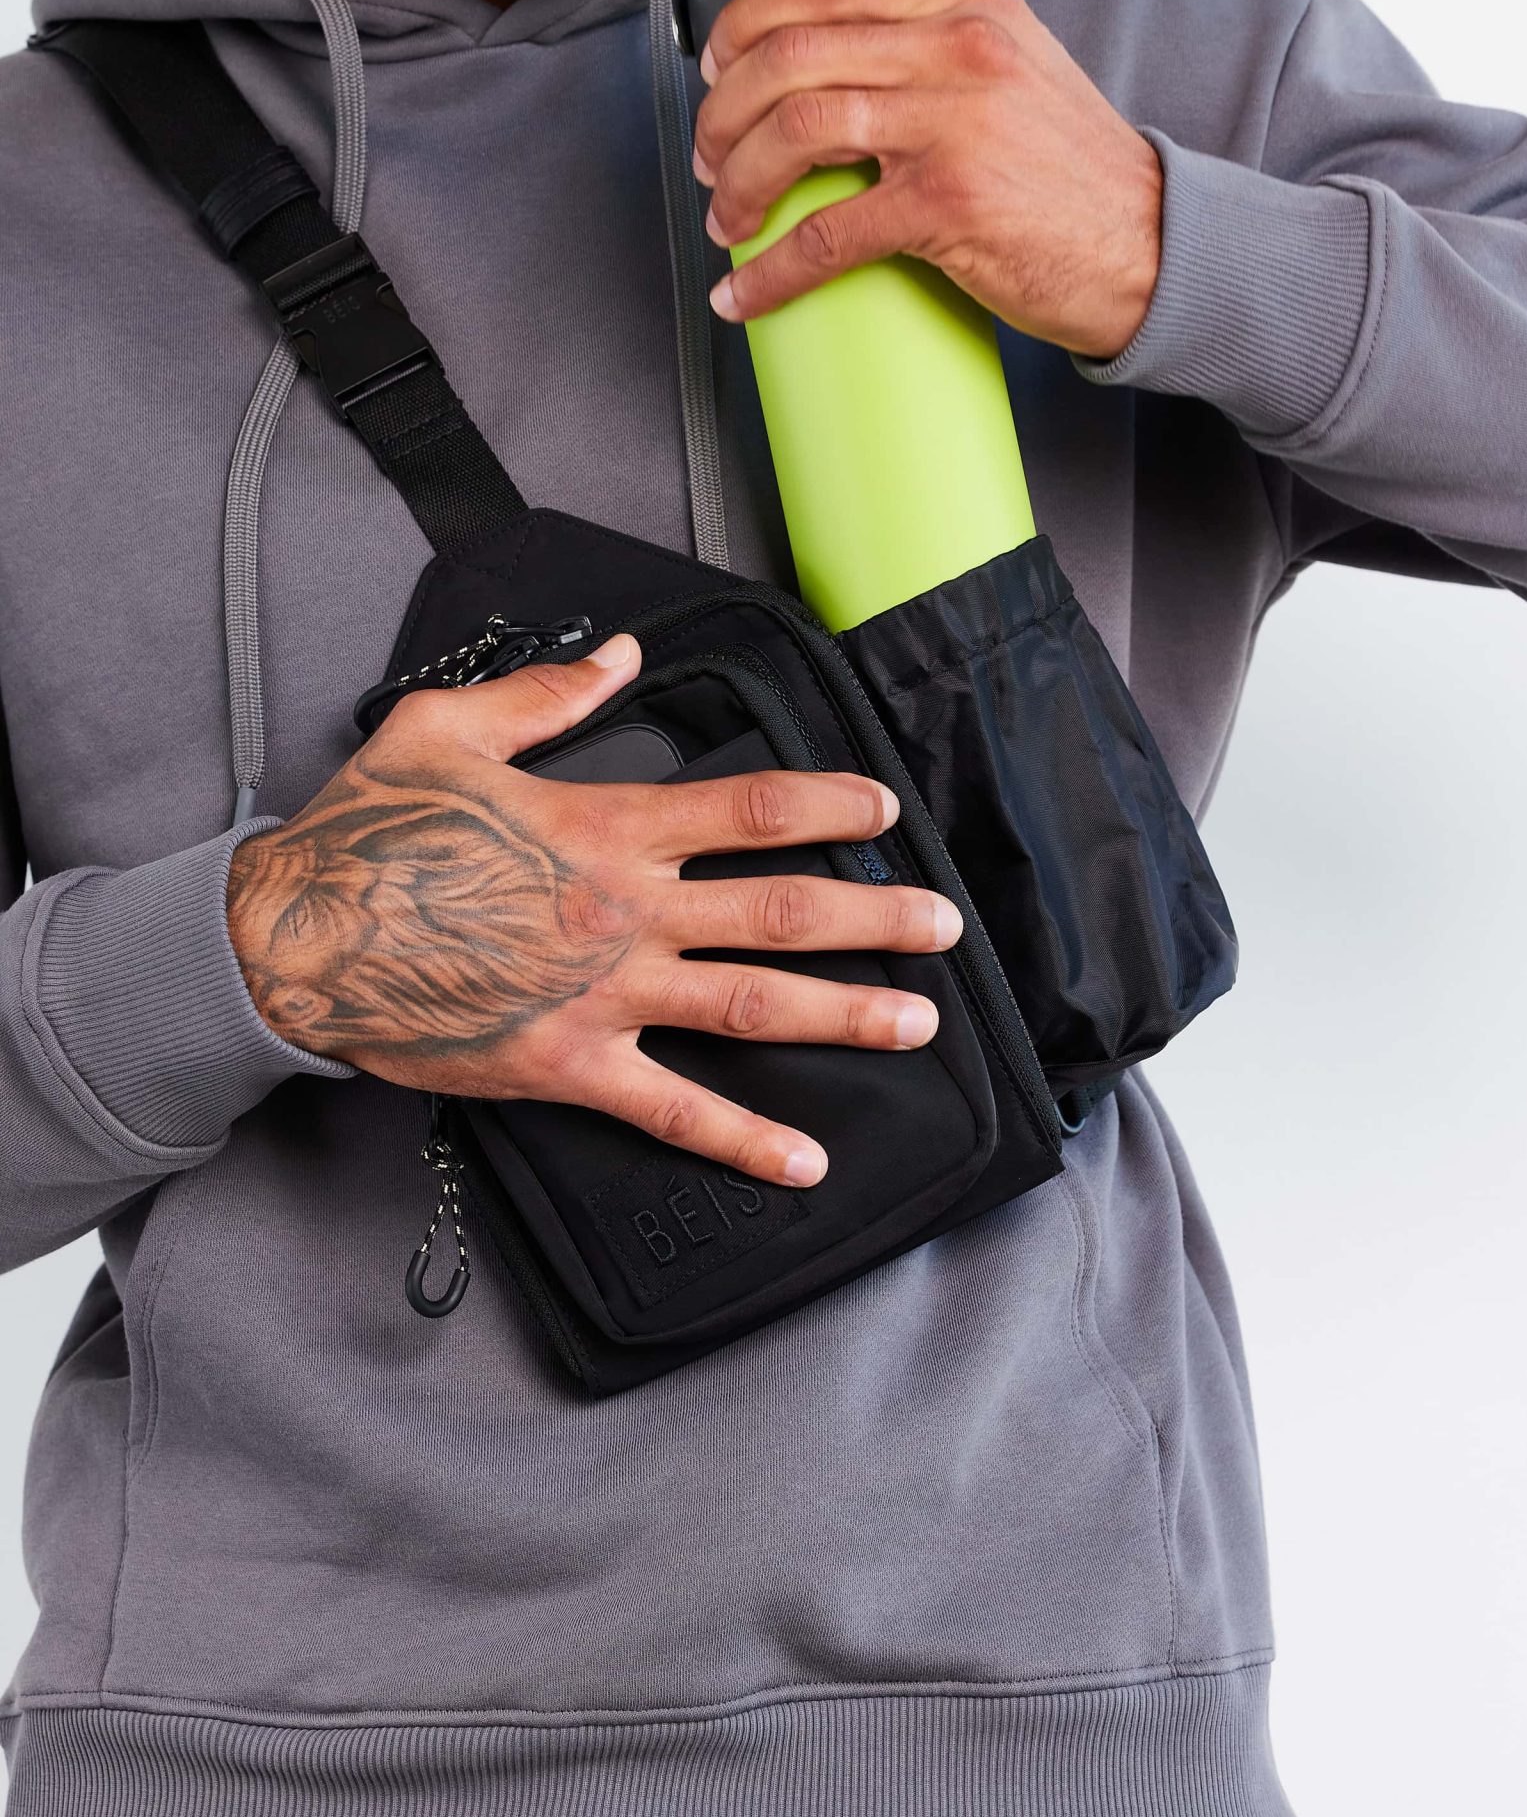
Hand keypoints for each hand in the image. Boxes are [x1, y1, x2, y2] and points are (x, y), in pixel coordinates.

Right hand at [225, 638, 962, 1187]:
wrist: (294, 943)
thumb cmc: (367, 836)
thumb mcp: (447, 729)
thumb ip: (547, 695)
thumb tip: (621, 653)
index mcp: (606, 826)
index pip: (750, 808)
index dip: (829, 805)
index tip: (882, 810)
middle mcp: (626, 911)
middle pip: (780, 910)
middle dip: (875, 918)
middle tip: (943, 926)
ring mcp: (606, 995)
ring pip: (752, 1004)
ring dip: (845, 1014)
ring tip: (918, 1022)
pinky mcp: (571, 1067)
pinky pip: (675, 1110)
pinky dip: (743, 1140)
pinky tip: (804, 1163)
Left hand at [693, 0, 1163, 359]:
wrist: (1152, 247)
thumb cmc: (1073, 175)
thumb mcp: (1011, 69)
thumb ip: (932, 47)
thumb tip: (827, 63)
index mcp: (968, 1)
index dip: (749, 21)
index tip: (719, 66)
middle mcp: (959, 47)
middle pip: (790, 53)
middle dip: (724, 110)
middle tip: (711, 155)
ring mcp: (954, 123)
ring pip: (794, 129)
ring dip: (737, 180)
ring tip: (727, 217)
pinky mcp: (949, 204)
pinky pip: (826, 234)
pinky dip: (770, 270)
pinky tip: (746, 293)